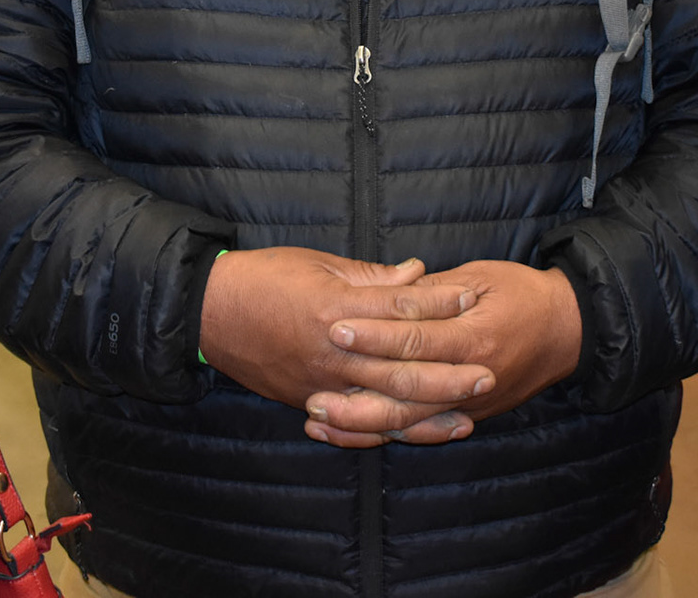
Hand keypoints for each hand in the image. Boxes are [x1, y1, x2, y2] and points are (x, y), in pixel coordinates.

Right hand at [198, 248, 491, 421]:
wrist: (208, 312)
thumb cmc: (263, 278)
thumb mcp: (318, 263)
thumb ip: (370, 275)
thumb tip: (416, 274)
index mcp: (337, 309)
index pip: (402, 310)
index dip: (441, 305)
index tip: (473, 300)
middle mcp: (333, 352)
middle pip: (403, 368)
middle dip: (449, 373)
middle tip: (488, 373)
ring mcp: (320, 383)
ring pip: (384, 405)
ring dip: (429, 413)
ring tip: (467, 413)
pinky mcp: (307, 402)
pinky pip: (354, 425)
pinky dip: (386, 433)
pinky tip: (413, 434)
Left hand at [303, 260, 580, 447]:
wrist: (569, 330)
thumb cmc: (523, 294)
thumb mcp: (481, 277)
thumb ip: (434, 289)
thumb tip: (390, 287)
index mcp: (474, 337)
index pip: (415, 339)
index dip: (374, 334)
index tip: (335, 327)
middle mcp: (471, 378)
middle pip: (405, 391)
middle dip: (356, 391)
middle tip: (312, 387)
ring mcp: (470, 404)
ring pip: (408, 422)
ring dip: (361, 422)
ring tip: (318, 418)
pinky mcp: (467, 415)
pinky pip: (419, 432)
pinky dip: (383, 434)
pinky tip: (348, 434)